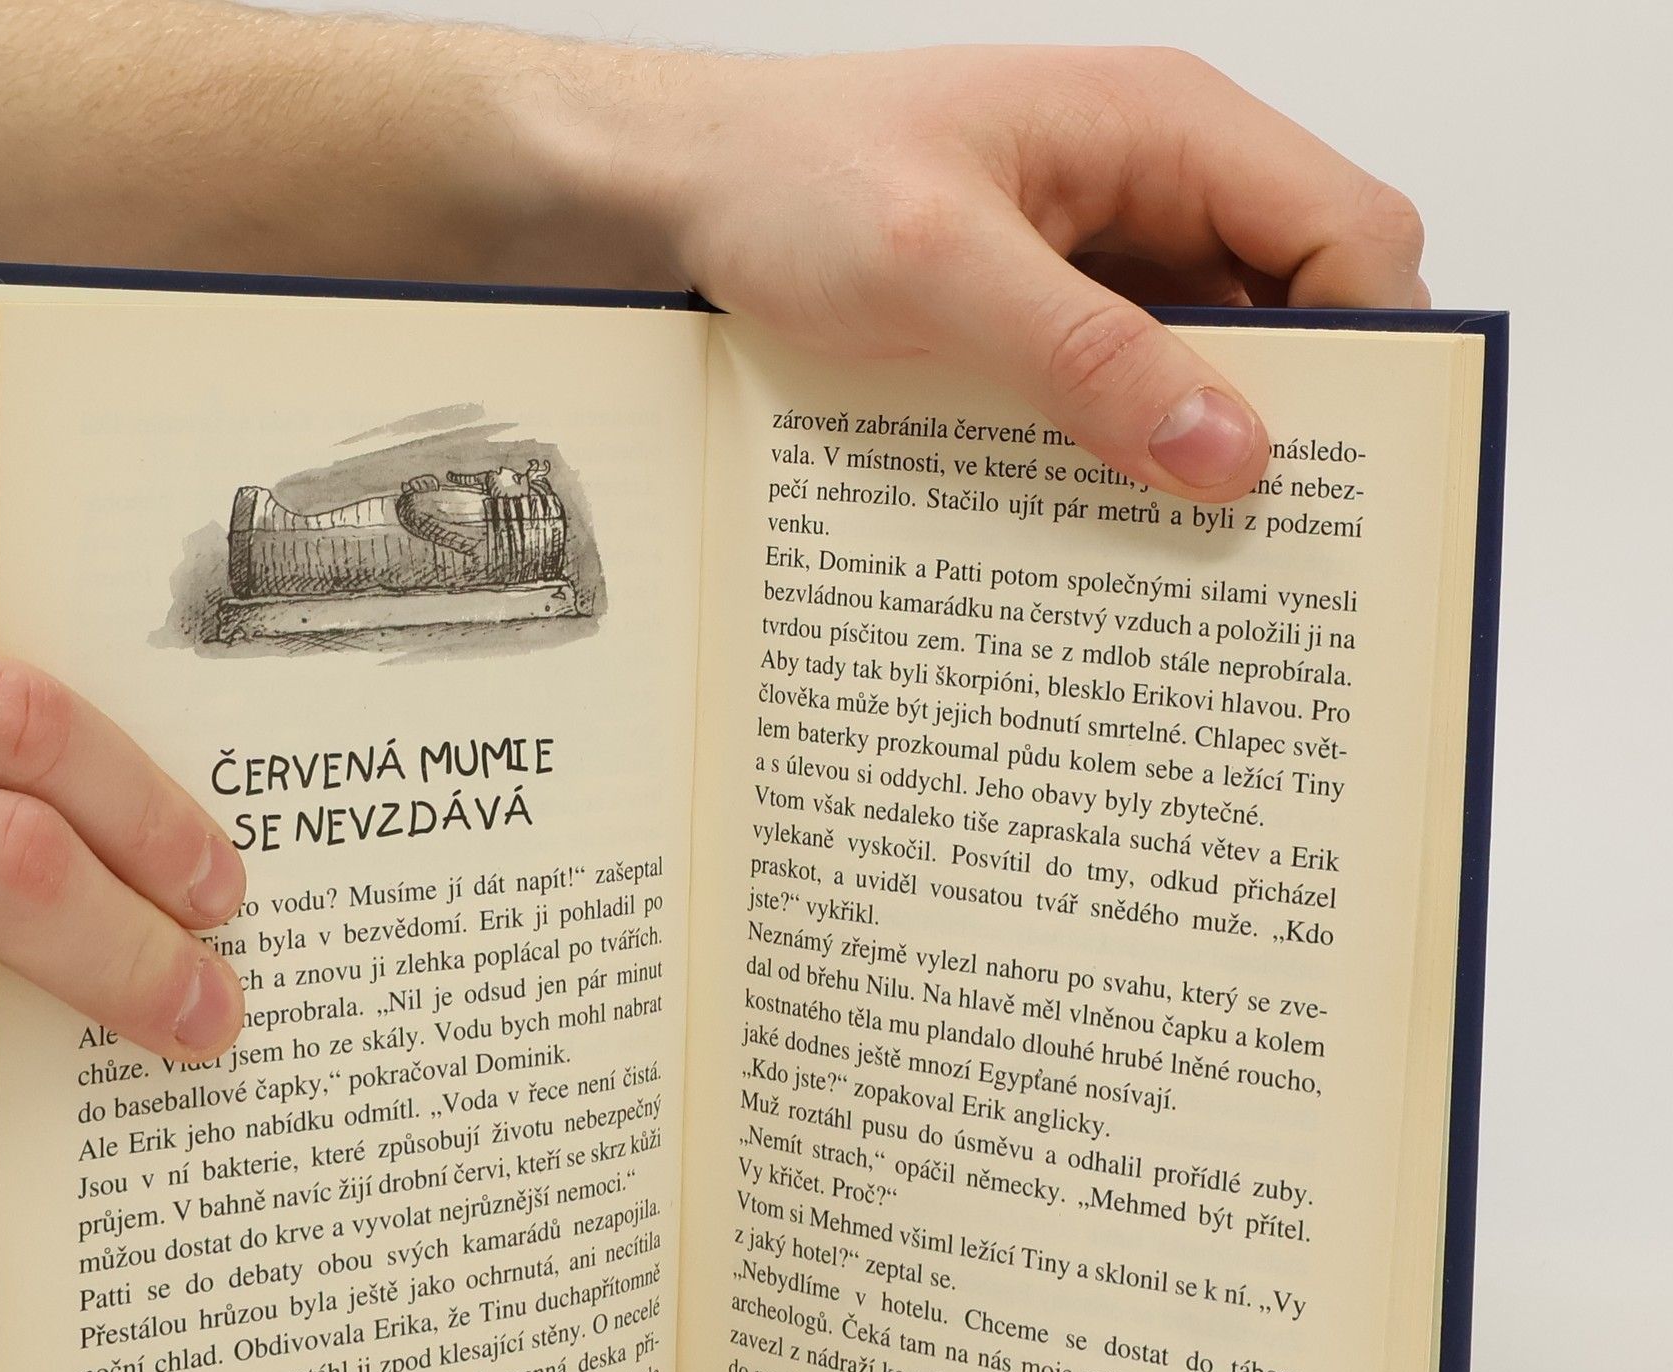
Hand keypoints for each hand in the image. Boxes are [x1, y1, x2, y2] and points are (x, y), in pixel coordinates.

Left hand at [604, 44, 1426, 498]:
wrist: (682, 197)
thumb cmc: (790, 182)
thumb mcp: (937, 268)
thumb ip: (1083, 353)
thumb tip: (1227, 448)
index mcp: (1166, 129)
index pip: (1348, 230)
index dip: (1372, 348)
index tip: (1338, 469)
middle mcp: (1156, 190)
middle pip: (1297, 312)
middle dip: (1291, 422)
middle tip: (1264, 545)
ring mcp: (1104, 261)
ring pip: (1210, 368)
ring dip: (1198, 456)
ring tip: (1183, 559)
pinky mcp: (1049, 323)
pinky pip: (1125, 396)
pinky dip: (1125, 460)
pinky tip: (1100, 527)